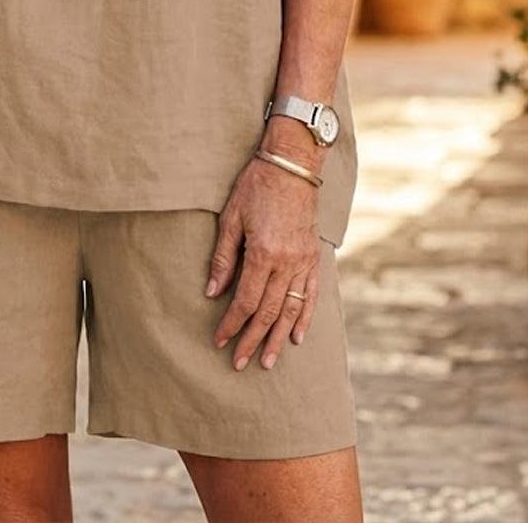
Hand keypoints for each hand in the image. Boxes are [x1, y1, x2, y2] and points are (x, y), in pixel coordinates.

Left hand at [205, 156, 321, 370]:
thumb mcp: (231, 217)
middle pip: (269, 312)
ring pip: (292, 309)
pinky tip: (297, 337)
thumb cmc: (256, 186)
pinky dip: (305, 318)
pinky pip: (312, 294)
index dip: (232, 323)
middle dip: (252, 339)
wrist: (293, 164)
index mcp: (264, 253)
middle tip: (240, 362)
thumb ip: (223, 257)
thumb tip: (213, 292)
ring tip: (267, 360)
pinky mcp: (314, 256)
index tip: (220, 340)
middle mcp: (287, 262)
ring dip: (278, 338)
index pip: (246, 301)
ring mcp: (304, 261)